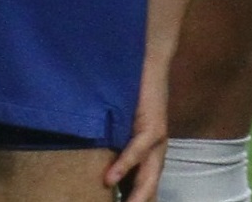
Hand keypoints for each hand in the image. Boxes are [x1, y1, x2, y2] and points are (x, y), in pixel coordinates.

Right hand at [105, 68, 169, 201]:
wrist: (151, 64)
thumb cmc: (133, 95)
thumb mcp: (122, 128)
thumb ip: (113, 147)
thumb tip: (94, 166)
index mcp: (149, 157)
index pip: (142, 189)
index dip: (133, 201)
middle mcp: (156, 154)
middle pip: (148, 189)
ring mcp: (157, 142)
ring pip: (147, 177)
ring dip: (135, 197)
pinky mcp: (153, 125)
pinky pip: (138, 150)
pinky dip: (124, 164)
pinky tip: (110, 178)